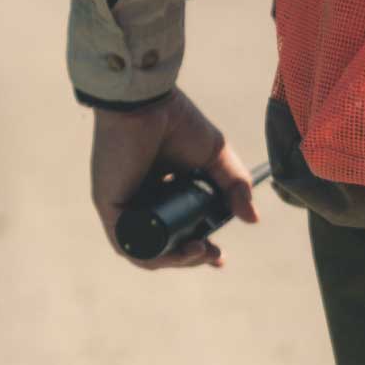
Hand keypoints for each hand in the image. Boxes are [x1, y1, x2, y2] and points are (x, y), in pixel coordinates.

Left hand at [90, 88, 259, 269]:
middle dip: (191, 258)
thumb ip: (234, 186)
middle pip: (165, 244)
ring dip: (175, 260)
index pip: (179, 228)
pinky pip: (128, 244)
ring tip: (200, 252)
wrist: (148, 104)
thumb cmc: (177, 121)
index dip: (198, 248)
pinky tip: (179, 251)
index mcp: (163, 189)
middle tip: (213, 253)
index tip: (219, 256)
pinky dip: (154, 255)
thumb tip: (252, 219)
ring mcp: (124, 206)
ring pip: (147, 250)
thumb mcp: (216, 157)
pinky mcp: (111, 207)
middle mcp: (142, 200)